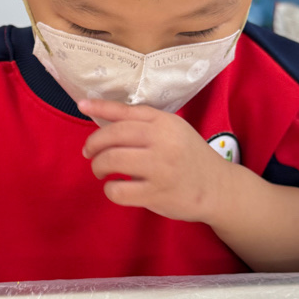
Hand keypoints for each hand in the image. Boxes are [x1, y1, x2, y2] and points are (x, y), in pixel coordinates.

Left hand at [79, 98, 227, 221]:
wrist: (217, 187)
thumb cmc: (189, 157)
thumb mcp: (173, 131)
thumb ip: (145, 124)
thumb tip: (104, 119)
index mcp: (166, 122)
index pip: (126, 111)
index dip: (101, 107)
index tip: (82, 105)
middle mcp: (164, 141)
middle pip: (114, 135)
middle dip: (93, 144)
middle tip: (89, 152)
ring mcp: (161, 168)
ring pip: (112, 160)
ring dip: (98, 165)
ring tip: (101, 170)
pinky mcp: (157, 193)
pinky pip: (118, 190)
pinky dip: (110, 189)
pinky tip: (116, 187)